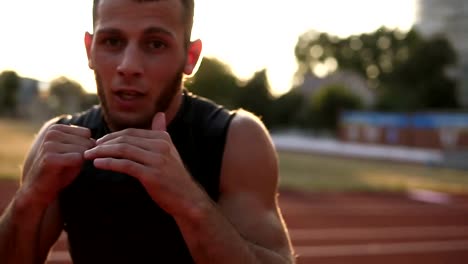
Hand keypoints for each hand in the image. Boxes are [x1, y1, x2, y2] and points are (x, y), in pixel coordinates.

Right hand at [22, 124, 94, 204]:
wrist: (41, 188)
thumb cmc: (61, 169)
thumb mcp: (75, 152)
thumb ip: (85, 143)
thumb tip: (97, 141)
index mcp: (56, 128)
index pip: (86, 133)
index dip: (86, 147)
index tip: (76, 155)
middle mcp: (52, 133)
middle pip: (86, 141)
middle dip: (85, 154)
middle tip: (71, 163)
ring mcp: (49, 144)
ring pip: (83, 150)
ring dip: (79, 161)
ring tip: (66, 166)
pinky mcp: (50, 157)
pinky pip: (77, 158)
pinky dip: (75, 166)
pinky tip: (63, 170)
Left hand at [84, 113, 204, 216]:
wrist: (187, 199)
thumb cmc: (175, 176)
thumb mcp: (170, 151)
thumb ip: (162, 132)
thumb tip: (160, 114)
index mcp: (163, 138)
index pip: (131, 132)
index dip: (112, 136)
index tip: (99, 142)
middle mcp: (161, 146)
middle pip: (125, 139)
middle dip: (105, 143)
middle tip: (89, 148)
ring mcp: (157, 160)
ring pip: (123, 150)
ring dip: (102, 152)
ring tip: (89, 156)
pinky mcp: (151, 174)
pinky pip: (125, 165)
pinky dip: (109, 163)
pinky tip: (98, 164)